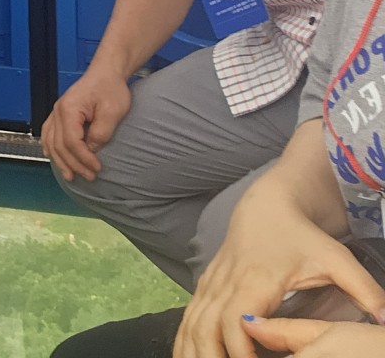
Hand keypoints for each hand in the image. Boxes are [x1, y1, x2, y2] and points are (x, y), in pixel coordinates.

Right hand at [41, 64, 131, 181]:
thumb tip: (92, 149)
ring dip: (61, 161)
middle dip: (74, 164)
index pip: (71, 141)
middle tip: (90, 176)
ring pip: (51, 142)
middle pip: (59, 145)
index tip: (97, 168)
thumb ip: (101, 132)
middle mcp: (58, 111)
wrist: (106, 73)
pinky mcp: (60, 114)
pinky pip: (48, 134)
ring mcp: (56, 112)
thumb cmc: (110, 88)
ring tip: (71, 176)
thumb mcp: (113, 111)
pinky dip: (50, 148)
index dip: (83, 158)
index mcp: (69, 109)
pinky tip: (53, 157)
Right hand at [176, 185, 384, 357]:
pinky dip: (184, 339)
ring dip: (192, 351)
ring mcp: (212, 284)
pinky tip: (185, 356)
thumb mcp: (336, 258)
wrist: (267, 206)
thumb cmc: (301, 236)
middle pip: (206, 328)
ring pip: (192, 323)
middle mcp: (227, 283)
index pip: (236, 322)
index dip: (240, 352)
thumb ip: (364, 290)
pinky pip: (188, 317)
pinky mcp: (206, 285)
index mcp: (256, 280)